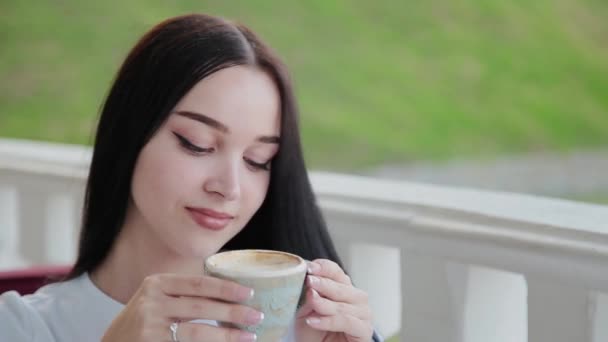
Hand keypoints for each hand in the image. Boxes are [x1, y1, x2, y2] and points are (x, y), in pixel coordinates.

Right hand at [101, 273, 261, 341]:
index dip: (226, 288)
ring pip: (197, 333)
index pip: (198, 283)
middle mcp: (151, 303)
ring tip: (249, 336)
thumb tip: (231, 297)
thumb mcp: (157, 299)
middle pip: (201, 308)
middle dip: (232, 313)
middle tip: (256, 316)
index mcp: (156, 284)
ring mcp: (149, 328)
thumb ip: (184, 295)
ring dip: (226, 335)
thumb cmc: (142, 322)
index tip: (249, 293)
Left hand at [295, 259, 373, 341]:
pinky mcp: (365, 330)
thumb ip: (311, 299)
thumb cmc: (314, 334)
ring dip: (325, 303)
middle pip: (341, 287)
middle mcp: (356, 299)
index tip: (310, 268)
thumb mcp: (307, 312)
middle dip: (324, 284)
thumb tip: (311, 286)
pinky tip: (313, 321)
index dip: (324, 268)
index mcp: (344, 289)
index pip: (336, 273)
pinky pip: (346, 322)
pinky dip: (328, 321)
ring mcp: (363, 314)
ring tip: (311, 300)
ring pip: (343, 305)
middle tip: (310, 281)